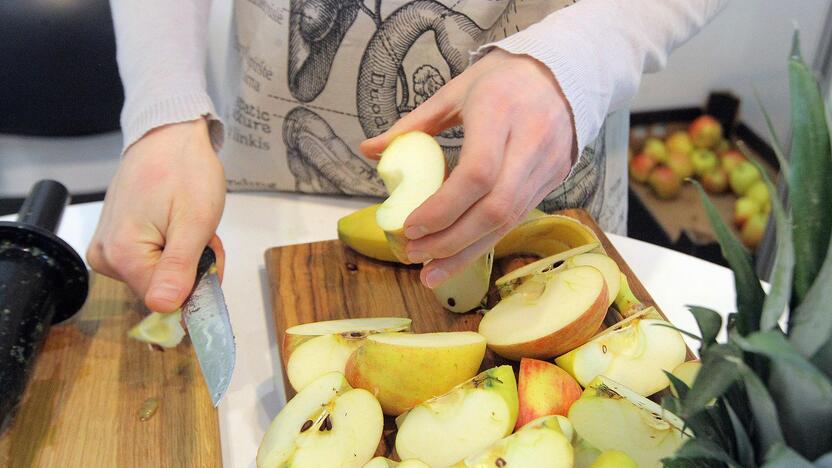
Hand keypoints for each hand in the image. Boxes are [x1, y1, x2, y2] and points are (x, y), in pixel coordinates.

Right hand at [87, 119, 225, 311]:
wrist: (169, 136)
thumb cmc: (184, 169)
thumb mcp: (195, 221)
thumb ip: (180, 268)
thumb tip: (165, 307)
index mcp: (121, 255)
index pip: (165, 300)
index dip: (196, 281)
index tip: (208, 253)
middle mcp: (106, 256)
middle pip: (162, 288)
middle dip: (193, 267)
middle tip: (202, 233)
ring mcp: (108, 249)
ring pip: (161, 275)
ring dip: (186, 256)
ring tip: (189, 222)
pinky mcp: (115, 241)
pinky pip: (152, 260)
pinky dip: (174, 247)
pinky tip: (177, 223)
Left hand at [360, 49, 576, 287]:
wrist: (562, 76)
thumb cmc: (500, 82)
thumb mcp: (454, 93)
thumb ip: (413, 125)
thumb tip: (368, 150)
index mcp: (499, 112)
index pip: (477, 172)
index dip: (443, 207)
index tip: (411, 226)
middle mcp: (529, 142)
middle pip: (494, 208)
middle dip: (451, 240)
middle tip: (415, 254)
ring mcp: (546, 166)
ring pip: (508, 222)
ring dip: (466, 252)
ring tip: (430, 271)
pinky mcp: (553, 181)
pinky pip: (517, 219)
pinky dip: (484, 241)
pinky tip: (458, 256)